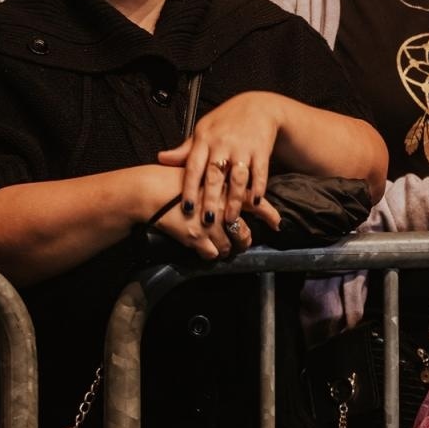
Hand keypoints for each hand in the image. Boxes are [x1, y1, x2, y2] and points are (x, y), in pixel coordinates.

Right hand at [147, 166, 280, 261]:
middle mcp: (223, 208)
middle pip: (243, 232)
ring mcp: (211, 225)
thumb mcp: (202, 172)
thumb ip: (218, 180)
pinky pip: (212, 254)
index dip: (269, 215)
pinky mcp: (197, 238)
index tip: (277, 224)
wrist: (151, 190)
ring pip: (228, 246)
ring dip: (227, 250)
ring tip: (223, 249)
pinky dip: (211, 255)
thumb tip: (231, 184)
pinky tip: (206, 250)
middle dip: (244, 241)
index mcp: (227, 189)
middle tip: (242, 242)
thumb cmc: (174, 179)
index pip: (257, 203)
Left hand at [157, 91, 284, 232]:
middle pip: (215, 175)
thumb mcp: (203, 130)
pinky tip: (255, 201)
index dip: (190, 188)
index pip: (194, 167)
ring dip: (234, 199)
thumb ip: (185, 149)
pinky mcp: (261, 150)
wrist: (258, 106)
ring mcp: (243, 147)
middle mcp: (223, 144)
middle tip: (207, 220)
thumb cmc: (226, 121)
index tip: (187, 208)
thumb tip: (161, 158)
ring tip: (230, 219)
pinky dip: (258, 187)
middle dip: (211, 199)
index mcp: (205, 140)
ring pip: (237, 177)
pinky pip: (259, 172)